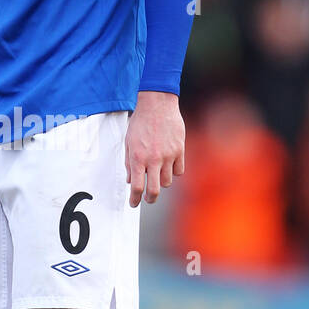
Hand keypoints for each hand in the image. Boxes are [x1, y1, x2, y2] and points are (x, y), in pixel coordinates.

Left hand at [125, 91, 184, 206]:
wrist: (157, 104)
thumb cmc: (140, 121)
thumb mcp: (128, 141)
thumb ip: (129, 163)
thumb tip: (130, 180)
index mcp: (138, 157)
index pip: (137, 187)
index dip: (135, 199)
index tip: (134, 204)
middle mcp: (153, 159)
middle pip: (154, 190)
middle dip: (150, 198)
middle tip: (148, 198)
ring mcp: (168, 155)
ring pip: (167, 182)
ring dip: (162, 182)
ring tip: (157, 175)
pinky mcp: (180, 150)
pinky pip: (179, 170)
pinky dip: (173, 171)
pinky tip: (169, 165)